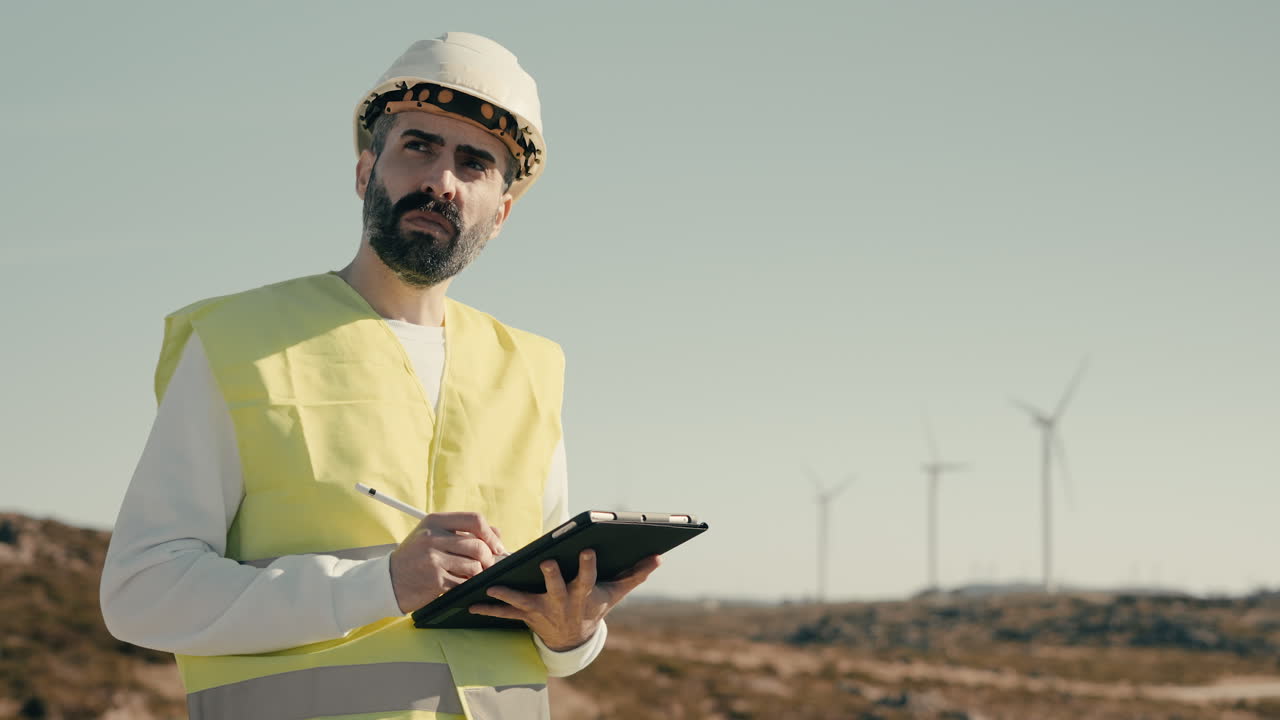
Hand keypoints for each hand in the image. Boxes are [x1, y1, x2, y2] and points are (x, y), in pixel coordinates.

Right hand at [389, 512, 506, 613]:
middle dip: (489, 559)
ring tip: (470, 575)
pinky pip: (464, 582)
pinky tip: (460, 584)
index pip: (474, 520)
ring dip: (478, 574)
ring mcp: (433, 559)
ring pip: (475, 566)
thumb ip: (462, 531)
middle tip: (487, 566)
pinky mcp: (435, 580)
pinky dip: (467, 585)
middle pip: (478, 546)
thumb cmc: (415, 557)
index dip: (491, 534)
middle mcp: (433, 537)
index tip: (497, 546)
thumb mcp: (432, 535)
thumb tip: (497, 534)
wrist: (389, 580)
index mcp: (435, 521)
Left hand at [468, 550, 660, 650]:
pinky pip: (504, 614)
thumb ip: (635, 574)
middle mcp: (561, 603)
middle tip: (547, 562)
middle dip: (552, 575)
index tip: (589, 549)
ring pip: (524, 600)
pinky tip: (471, 604)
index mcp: (583, 594)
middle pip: (556, 587)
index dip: (589, 565)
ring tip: (494, 586)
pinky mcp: (525, 614)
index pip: (588, 578)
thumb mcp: (615, 593)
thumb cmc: (594, 606)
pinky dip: (488, 609)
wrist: (573, 638)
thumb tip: (658, 557)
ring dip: (509, 594)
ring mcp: (541, 610)